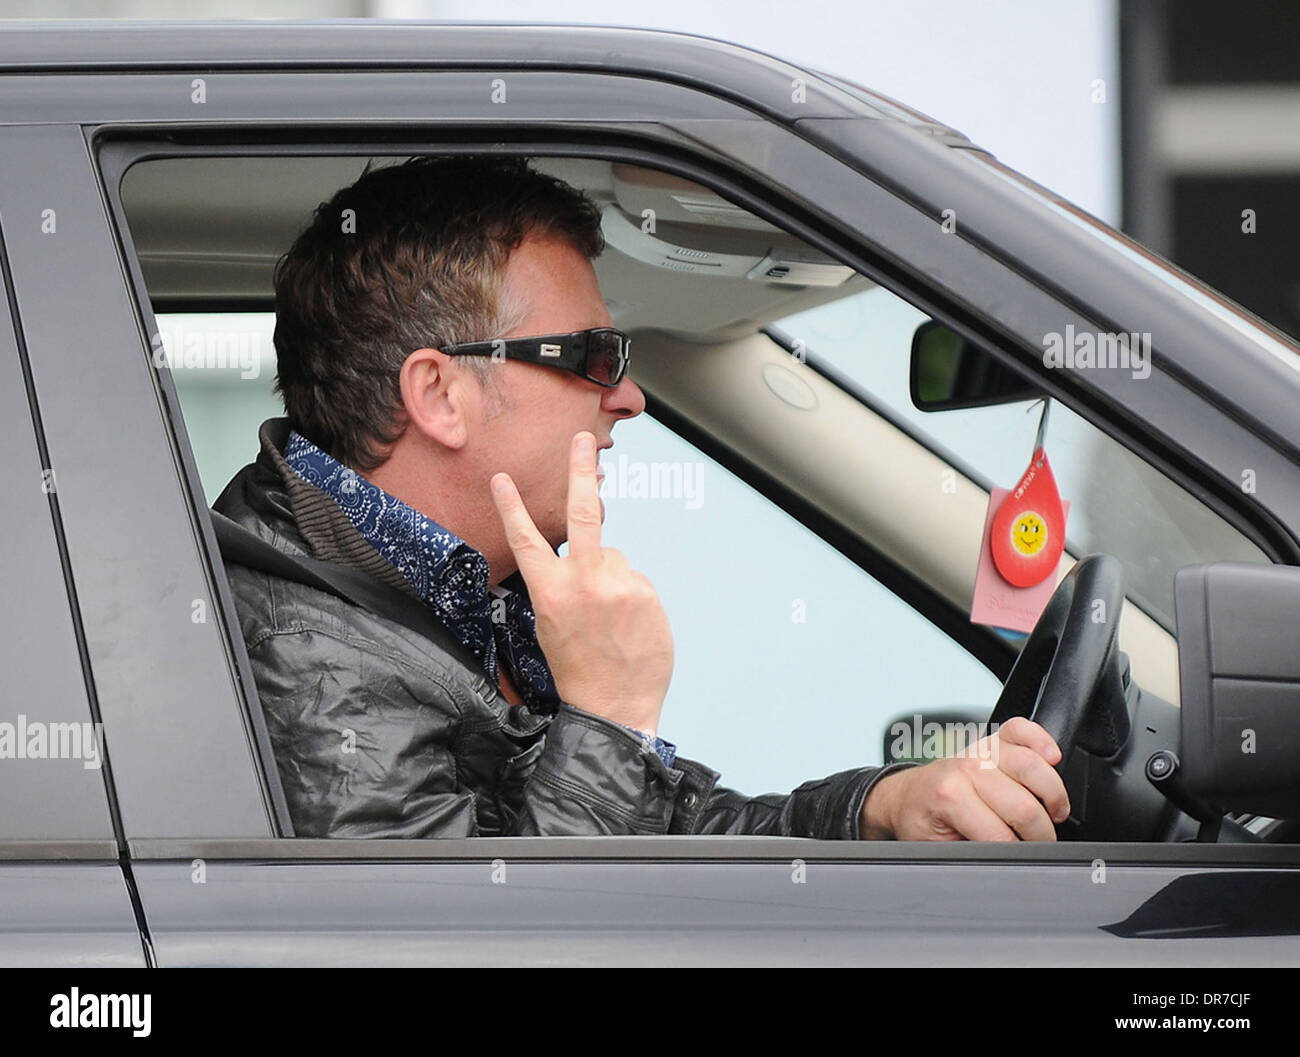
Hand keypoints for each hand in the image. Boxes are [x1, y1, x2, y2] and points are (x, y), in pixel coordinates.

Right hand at [490, 431, 672, 732]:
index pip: (527, 539)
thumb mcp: (552, 627)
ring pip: (614, 558)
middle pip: (584, 513)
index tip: (502, 478)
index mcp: (551, 592)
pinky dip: (631, 596)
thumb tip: (584, 558)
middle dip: (580, 470)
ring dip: (611, 578)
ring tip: (610, 619)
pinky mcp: (646, 592)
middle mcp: (584, 581)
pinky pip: (635, 579)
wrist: (616, 708)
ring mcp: (618, 584)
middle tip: (583, 440)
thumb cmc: (581, 671)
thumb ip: (562, 585)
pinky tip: (628, 625)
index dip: (511, 507)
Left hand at [860, 717, 1070, 840]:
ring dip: (1054, 795)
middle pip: (1025, 806)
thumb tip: (1004, 864)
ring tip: (1055, 814)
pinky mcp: (993, 740)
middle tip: (1038, 844)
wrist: (908, 797)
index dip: (1018, 853)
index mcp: (949, 797)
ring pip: (1034, 767)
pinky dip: (1042, 739)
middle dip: (1040, 834)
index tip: (1022, 859)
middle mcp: (967, 768)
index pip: (1002, 834)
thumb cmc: (923, 822)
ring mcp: (981, 751)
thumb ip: (972, 853)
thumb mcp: (940, 849)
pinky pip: (1022, 729)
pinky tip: (1052, 758)